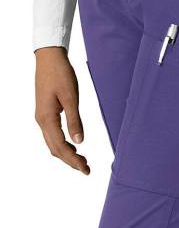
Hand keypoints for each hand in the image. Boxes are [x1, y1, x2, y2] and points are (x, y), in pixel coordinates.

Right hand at [35, 47, 89, 174]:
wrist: (50, 58)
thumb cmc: (61, 74)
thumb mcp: (71, 97)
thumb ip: (75, 120)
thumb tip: (79, 141)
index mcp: (47, 118)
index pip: (60, 147)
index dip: (73, 160)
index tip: (86, 169)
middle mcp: (42, 120)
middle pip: (55, 148)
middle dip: (70, 161)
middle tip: (86, 169)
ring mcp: (42, 116)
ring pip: (52, 142)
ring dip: (66, 153)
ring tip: (82, 160)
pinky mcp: (46, 111)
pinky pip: (52, 134)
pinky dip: (62, 143)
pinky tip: (72, 144)